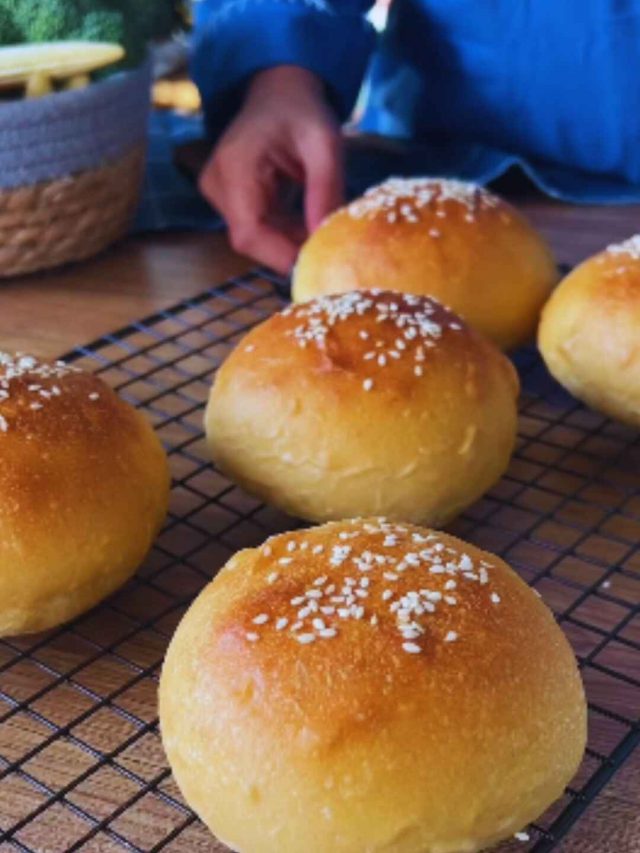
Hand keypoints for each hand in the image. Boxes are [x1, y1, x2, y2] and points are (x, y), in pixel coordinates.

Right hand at [198, 66, 343, 273]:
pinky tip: (308, 223)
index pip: (250, 233)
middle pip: (252, 240)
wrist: (278, 90)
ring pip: (255, 238)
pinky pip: (257, 229)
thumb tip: (328, 240)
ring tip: (322, 232)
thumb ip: (326, 190)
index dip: (282, 257)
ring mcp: (219, 194)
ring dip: (290, 242)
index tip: (318, 264)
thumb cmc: (301, 110)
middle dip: (290, 250)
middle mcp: (217, 185)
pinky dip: (284, 233)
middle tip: (329, 250)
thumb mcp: (324, 143)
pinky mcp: (229, 199)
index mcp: (234, 167)